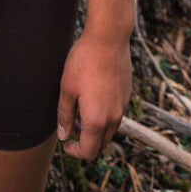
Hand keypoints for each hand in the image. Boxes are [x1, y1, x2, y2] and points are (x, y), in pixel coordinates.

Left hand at [56, 33, 131, 159]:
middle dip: (85, 141)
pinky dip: (104, 116)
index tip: (65, 143)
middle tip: (70, 126)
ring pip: (110, 130)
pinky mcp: (126, 95)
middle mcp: (114, 118)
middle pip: (101, 144)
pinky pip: (116, 115)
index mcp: (97, 120)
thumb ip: (65, 115)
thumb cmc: (84, 62)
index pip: (89, 151)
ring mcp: (123, 106)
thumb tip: (64, 135)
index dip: (75, 152)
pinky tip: (92, 97)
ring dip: (95, 129)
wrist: (109, 39)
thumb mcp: (67, 88)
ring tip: (80, 110)